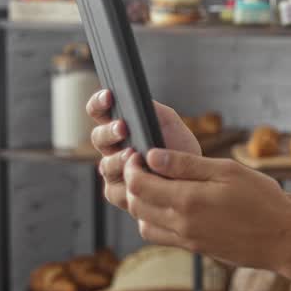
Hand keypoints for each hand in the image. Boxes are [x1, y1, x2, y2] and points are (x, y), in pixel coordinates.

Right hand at [87, 89, 200, 212]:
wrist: (193, 179)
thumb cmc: (178, 148)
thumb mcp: (170, 124)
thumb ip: (154, 110)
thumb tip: (138, 100)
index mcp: (118, 127)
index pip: (99, 111)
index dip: (99, 102)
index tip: (109, 95)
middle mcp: (111, 149)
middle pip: (98, 137)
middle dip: (109, 132)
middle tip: (123, 128)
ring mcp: (113, 172)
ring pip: (105, 165)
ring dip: (117, 159)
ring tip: (132, 154)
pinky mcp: (120, 194)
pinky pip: (114, 190)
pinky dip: (125, 182)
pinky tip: (136, 176)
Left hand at [122, 148, 290, 269]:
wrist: (283, 239)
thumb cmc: (263, 200)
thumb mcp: (228, 171)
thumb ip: (188, 164)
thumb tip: (153, 156)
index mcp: (188, 200)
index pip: (139, 185)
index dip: (132, 167)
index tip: (137, 154)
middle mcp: (181, 223)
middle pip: (136, 204)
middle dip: (132, 183)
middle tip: (142, 166)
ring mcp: (187, 239)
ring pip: (143, 223)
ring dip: (141, 203)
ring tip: (155, 185)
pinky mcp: (194, 248)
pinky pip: (160, 236)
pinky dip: (154, 220)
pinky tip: (171, 205)